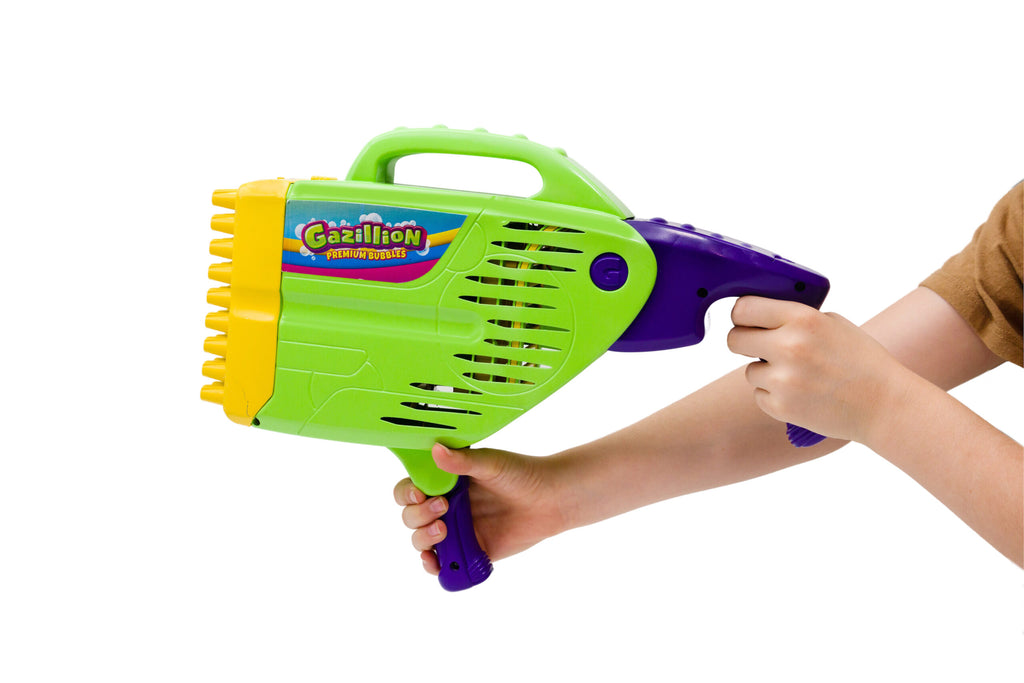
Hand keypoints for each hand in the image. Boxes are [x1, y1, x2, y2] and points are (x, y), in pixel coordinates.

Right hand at [393, 444, 568, 575]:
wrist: (550, 499)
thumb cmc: (521, 474)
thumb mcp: (491, 463)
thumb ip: (462, 461)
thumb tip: (436, 450)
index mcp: (444, 481)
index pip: (410, 488)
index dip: (407, 493)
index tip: (420, 494)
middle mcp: (445, 506)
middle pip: (410, 516)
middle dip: (417, 516)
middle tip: (442, 508)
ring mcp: (455, 530)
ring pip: (421, 540)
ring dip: (423, 539)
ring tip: (443, 531)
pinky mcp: (468, 550)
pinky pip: (443, 563)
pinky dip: (434, 566)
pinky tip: (437, 562)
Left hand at [727, 296, 915, 443]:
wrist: (884, 405)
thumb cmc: (862, 361)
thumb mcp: (834, 323)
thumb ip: (796, 317)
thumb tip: (761, 315)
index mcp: (803, 319)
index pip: (744, 308)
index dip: (742, 315)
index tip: (746, 321)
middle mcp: (789, 346)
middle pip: (734, 339)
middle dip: (744, 342)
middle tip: (760, 347)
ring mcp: (783, 379)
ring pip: (749, 371)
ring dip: (766, 373)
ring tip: (798, 375)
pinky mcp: (781, 407)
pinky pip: (760, 395)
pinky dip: (774, 396)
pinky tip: (801, 394)